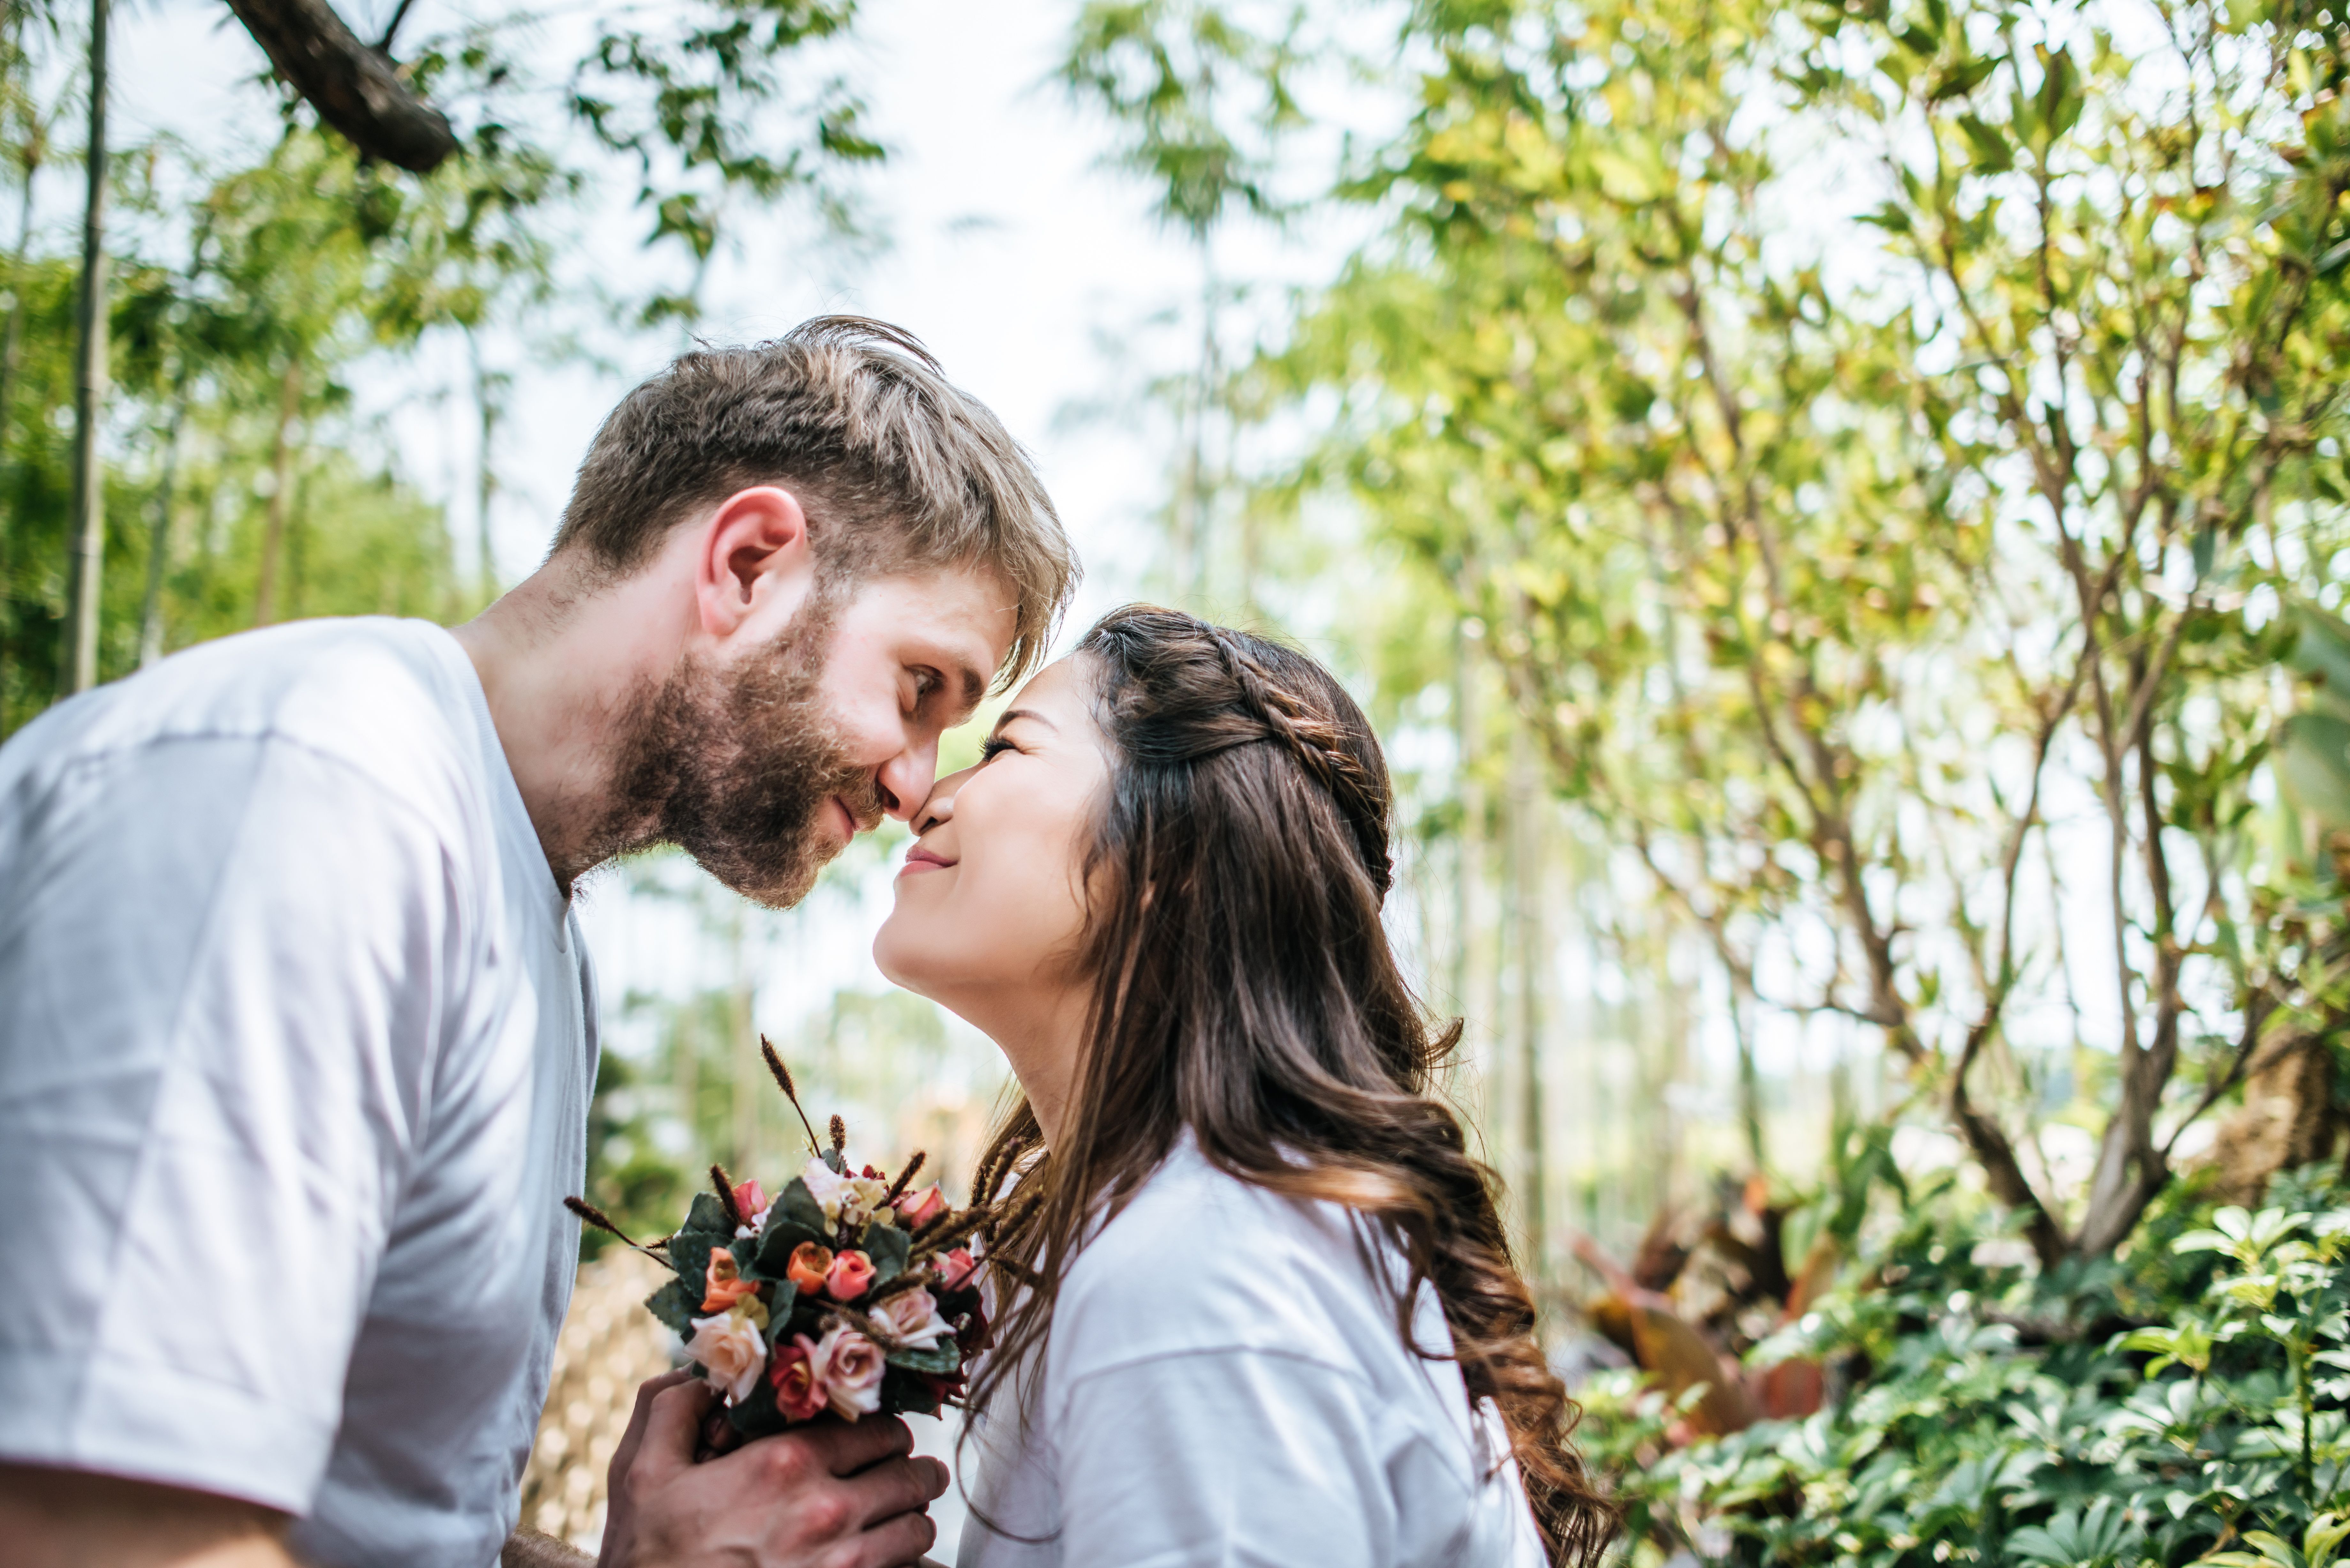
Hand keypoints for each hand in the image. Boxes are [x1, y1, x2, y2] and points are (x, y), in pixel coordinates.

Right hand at [600, 1372, 949, 1567]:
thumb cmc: (650, 1557)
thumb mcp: (642, 1476)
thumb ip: (672, 1412)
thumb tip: (700, 1378)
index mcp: (783, 1464)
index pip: (876, 1426)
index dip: (879, 1430)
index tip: (873, 1439)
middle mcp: (823, 1509)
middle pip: (909, 1472)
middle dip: (906, 1469)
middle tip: (894, 1475)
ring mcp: (843, 1560)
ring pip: (917, 1524)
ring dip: (910, 1517)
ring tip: (897, 1516)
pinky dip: (906, 1558)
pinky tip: (887, 1556)